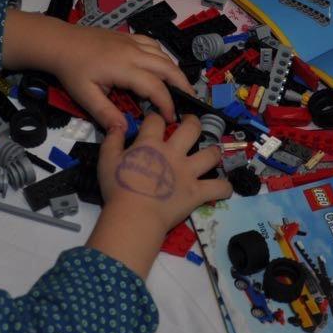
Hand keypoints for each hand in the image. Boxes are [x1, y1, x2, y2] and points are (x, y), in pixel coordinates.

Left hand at [49, 24, 191, 131]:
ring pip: (163, 55)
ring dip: (174, 71)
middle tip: (190, 101)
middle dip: (182, 85)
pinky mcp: (129, 37)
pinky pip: (154, 45)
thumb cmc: (72, 70)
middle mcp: (134, 53)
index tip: (171, 118)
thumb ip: (106, 114)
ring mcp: (133, 42)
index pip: (155, 87)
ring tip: (180, 88)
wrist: (61, 43)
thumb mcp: (85, 96)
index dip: (167, 104)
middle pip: (168, 67)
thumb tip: (124, 131)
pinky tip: (162, 67)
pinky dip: (163, 57)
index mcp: (124, 68)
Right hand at [87, 116, 233, 276]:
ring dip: (214, 152)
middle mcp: (173, 152)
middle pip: (191, 128)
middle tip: (192, 123)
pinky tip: (225, 187)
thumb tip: (115, 124)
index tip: (154, 121)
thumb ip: (111, 140)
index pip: (156, 120)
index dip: (155, 117)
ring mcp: (188, 172)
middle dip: (193, 122)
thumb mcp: (106, 161)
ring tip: (213, 152)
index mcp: (151, 143)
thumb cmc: (117, 188)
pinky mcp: (197, 191)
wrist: (134, 215)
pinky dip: (224, 187)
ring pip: (211, 154)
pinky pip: (218, 187)